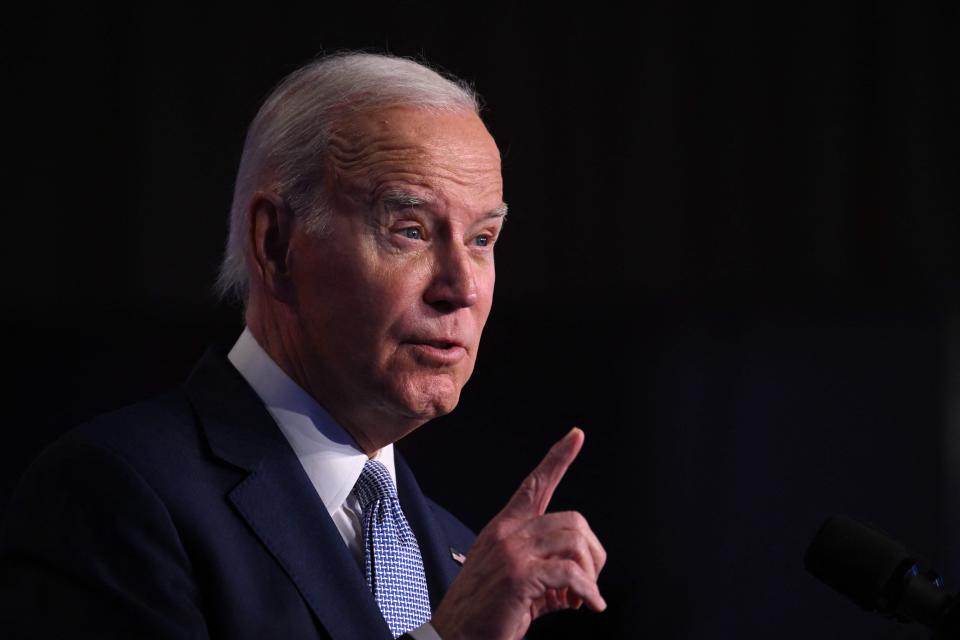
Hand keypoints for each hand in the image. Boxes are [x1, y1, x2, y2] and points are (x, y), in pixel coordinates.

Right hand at [431, 427, 606, 639]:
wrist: (453, 638)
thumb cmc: (482, 615)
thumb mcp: (513, 583)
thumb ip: (543, 573)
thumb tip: (575, 584)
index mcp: (504, 529)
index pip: (534, 484)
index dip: (558, 458)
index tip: (577, 435)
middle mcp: (507, 533)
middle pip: (572, 520)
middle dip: (592, 553)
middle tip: (587, 584)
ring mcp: (512, 552)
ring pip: (574, 541)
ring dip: (590, 573)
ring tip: (581, 597)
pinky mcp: (519, 575)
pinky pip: (570, 572)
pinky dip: (588, 591)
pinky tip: (587, 605)